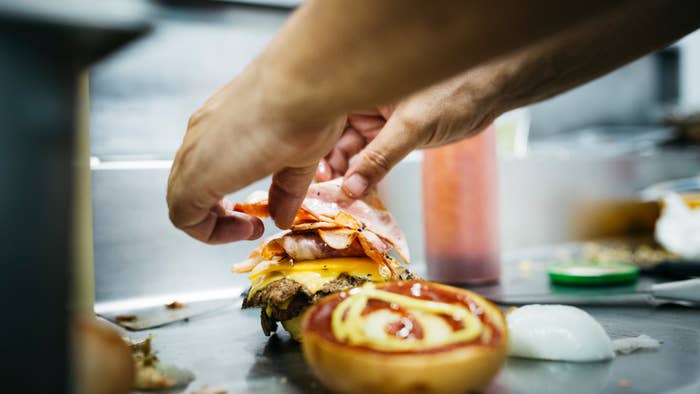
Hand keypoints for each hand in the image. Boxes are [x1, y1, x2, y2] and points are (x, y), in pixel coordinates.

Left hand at [167, 65, 345, 243]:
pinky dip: (210, 232)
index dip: (228, 191)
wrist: (301, 88)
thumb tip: (283, 217)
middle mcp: (203, 133)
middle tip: (250, 222)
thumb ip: (286, 189)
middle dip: (219, 212)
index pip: (210, 162)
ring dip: (215, 224)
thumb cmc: (307, 106)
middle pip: (190, 182)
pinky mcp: (194, 176)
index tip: (257, 206)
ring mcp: (194, 152)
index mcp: (224, 121)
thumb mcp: (299, 155)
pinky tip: (245, 226)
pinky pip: (183, 217)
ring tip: (249, 227)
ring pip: (182, 200)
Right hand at [316, 72, 498, 195]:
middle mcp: (365, 101)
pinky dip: (365, 174)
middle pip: (334, 137)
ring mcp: (379, 119)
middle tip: (330, 191)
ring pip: (351, 150)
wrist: (492, 92)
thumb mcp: (413, 127)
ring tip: (344, 195)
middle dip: (331, 165)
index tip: (317, 176)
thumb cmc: (457, 90)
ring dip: (347, 173)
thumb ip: (379, 158)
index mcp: (363, 86)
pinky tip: (359, 190)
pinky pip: (370, 156)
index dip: (318, 147)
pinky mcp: (393, 134)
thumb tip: (351, 187)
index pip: (327, 118)